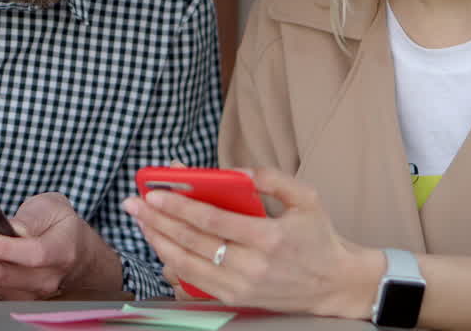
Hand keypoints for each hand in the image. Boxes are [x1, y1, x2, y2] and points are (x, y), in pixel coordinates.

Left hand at [0, 192, 121, 299]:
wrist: (77, 258)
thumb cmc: (63, 227)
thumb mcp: (56, 208)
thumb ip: (34, 216)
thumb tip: (8, 227)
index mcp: (60, 253)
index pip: (30, 255)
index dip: (0, 247)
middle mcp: (43, 280)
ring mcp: (25, 293)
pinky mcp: (9, 296)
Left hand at [123, 167, 382, 316]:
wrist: (336, 284)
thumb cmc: (319, 238)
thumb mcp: (307, 197)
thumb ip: (272, 178)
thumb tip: (234, 171)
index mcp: (269, 238)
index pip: (212, 220)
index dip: (179, 205)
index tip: (155, 192)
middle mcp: (252, 267)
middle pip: (192, 242)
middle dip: (158, 220)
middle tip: (134, 204)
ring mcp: (241, 287)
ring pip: (187, 265)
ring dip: (159, 242)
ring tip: (141, 222)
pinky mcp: (235, 299)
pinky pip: (194, 283)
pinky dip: (172, 266)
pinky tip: (160, 247)